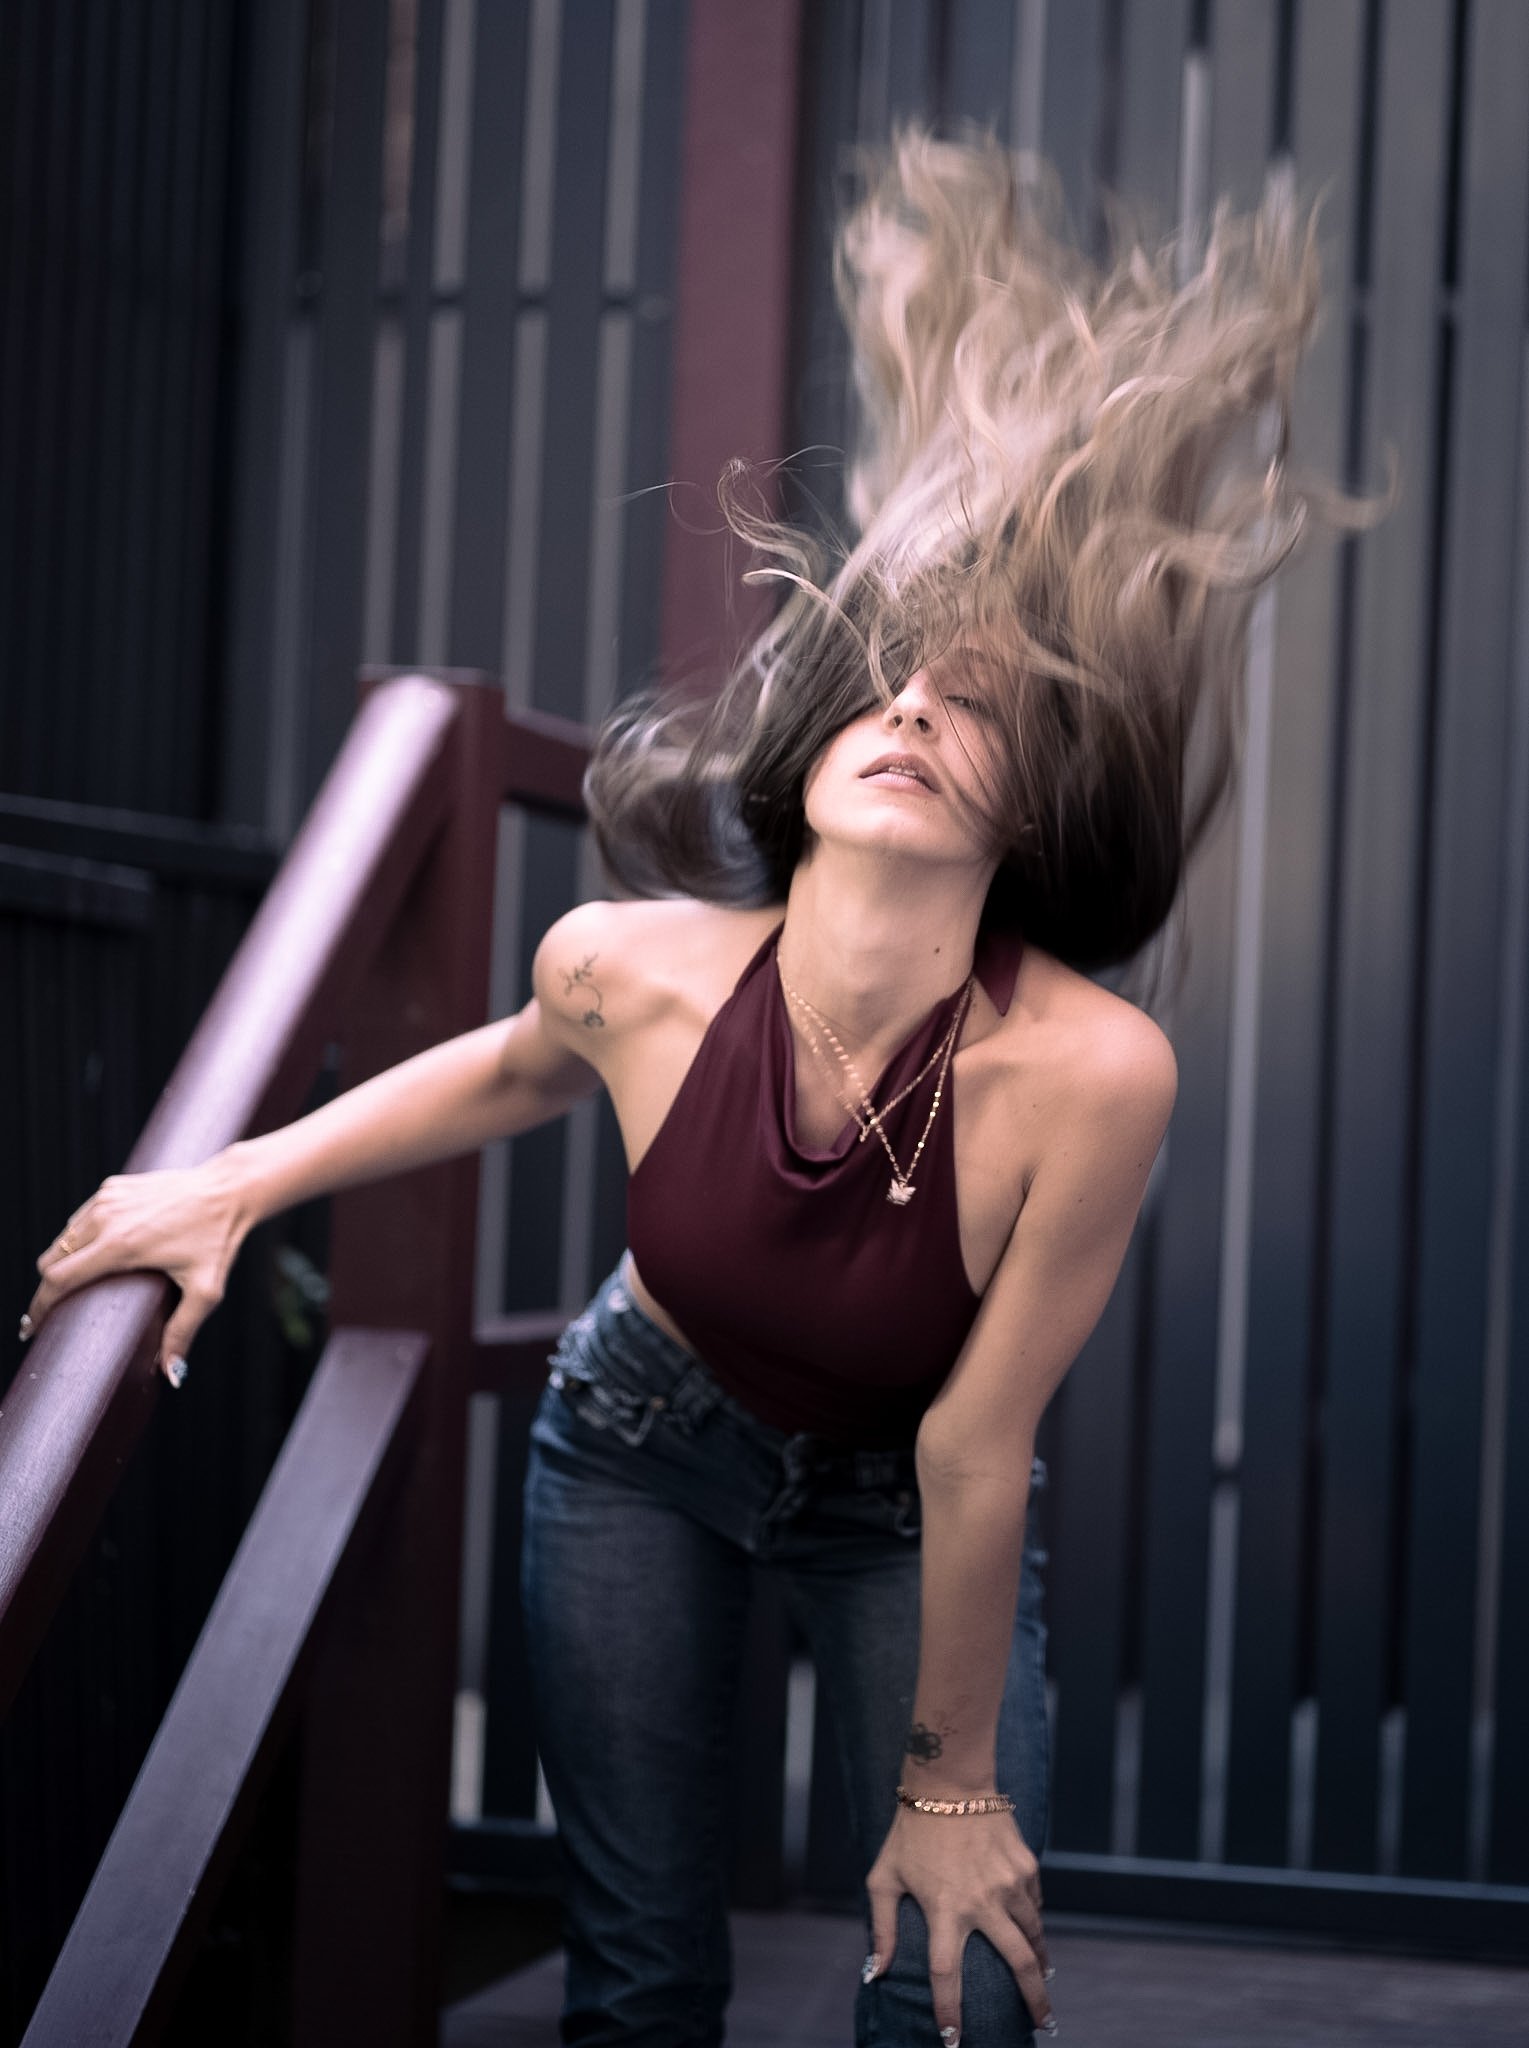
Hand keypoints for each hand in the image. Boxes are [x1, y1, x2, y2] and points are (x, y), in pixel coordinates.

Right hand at [21, 1157, 249, 1383]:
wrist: (229, 1189)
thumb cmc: (218, 1239)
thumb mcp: (205, 1290)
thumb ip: (183, 1332)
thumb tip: (172, 1375)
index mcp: (119, 1246)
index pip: (58, 1280)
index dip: (39, 1307)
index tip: (31, 1328)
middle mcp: (105, 1219)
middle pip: (52, 1260)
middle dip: (48, 1288)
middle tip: (56, 1311)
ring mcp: (106, 1199)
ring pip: (63, 1238)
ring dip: (62, 1262)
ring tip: (74, 1286)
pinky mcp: (112, 1187)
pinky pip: (81, 1218)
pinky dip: (79, 1238)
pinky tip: (93, 1254)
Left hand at [864, 1803, 1053, 2043]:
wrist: (949, 1779)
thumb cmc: (911, 1831)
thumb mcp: (884, 1877)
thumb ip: (881, 1928)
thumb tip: (876, 1973)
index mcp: (944, 1908)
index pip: (947, 1974)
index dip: (950, 2012)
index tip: (953, 2041)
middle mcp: (983, 1901)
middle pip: (1020, 1964)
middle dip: (1035, 2000)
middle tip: (1044, 2023)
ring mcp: (1010, 1882)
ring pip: (1034, 1935)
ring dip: (1040, 1961)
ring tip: (1042, 1977)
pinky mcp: (1026, 1865)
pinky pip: (1034, 1904)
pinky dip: (1033, 1920)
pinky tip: (1028, 1926)